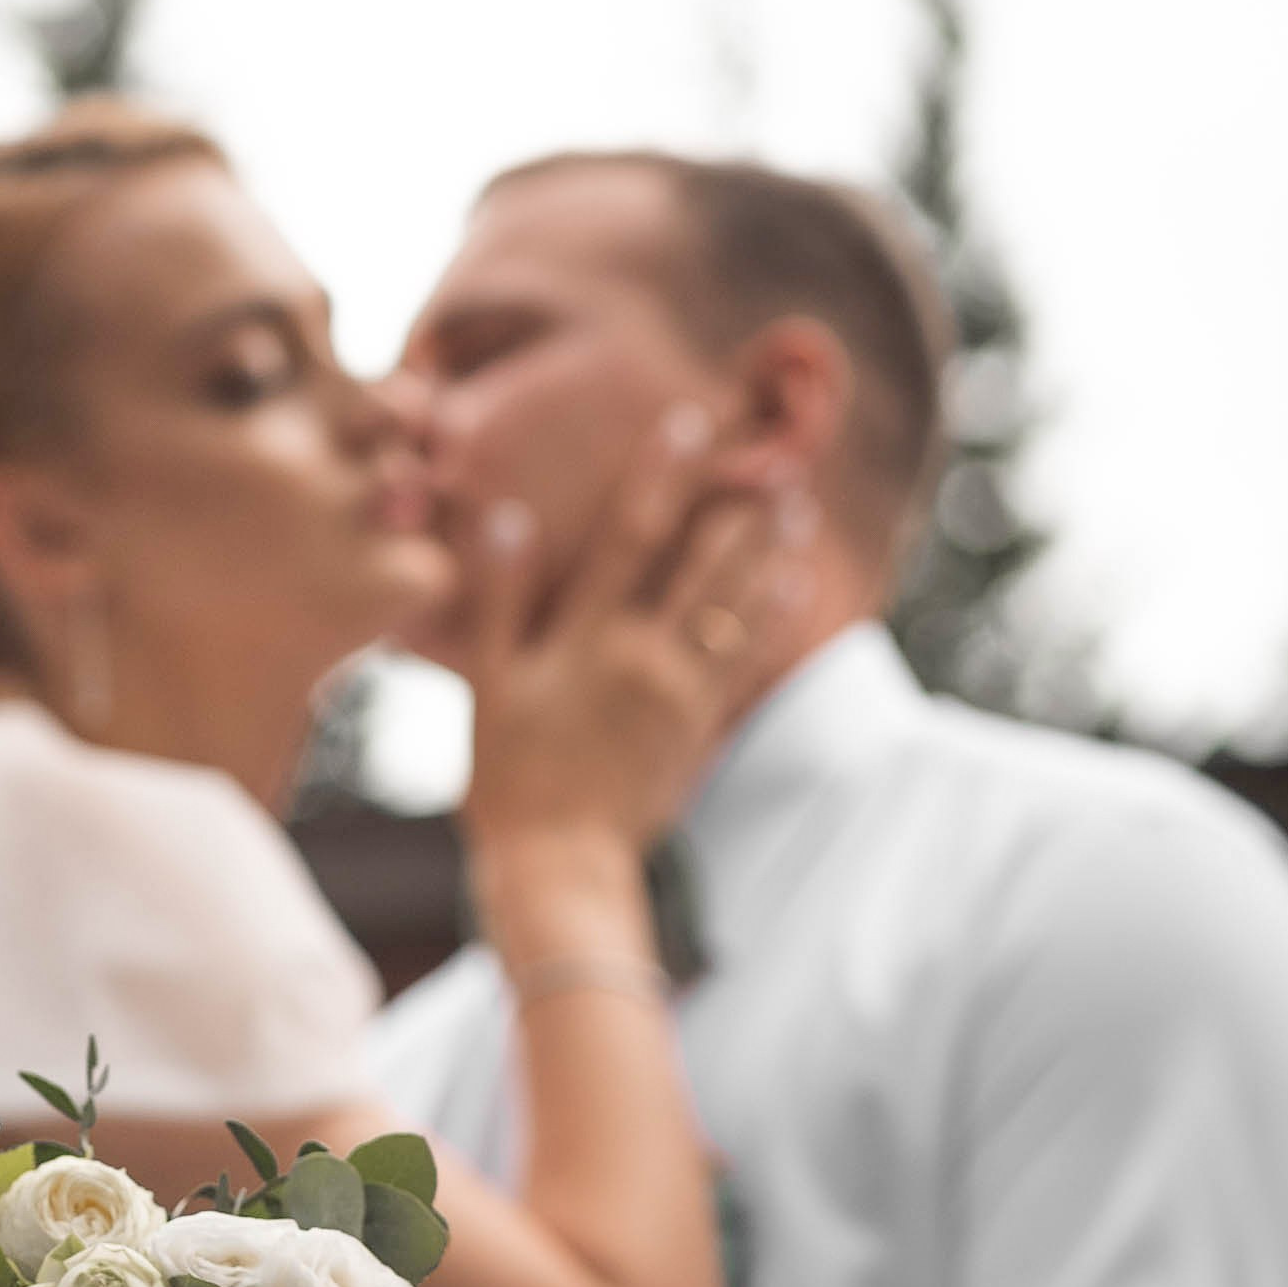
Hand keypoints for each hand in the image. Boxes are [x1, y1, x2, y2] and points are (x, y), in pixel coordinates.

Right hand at [462, 426, 810, 863]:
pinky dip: (774, 621)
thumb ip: (502, 599)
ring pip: (738, 609)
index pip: (632, 536)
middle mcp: (647, 656)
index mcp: (590, 639)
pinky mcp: (702, 731)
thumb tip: (505, 516)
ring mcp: (683, 695)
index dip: (662, 474)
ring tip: (796, 508)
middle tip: (780, 457)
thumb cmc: (510, 780)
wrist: (561, 866)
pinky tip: (795, 588)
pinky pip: (748, 664)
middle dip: (742, 507)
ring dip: (770, 553)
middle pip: (707, 566)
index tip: (688, 420)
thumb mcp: (491, 687)